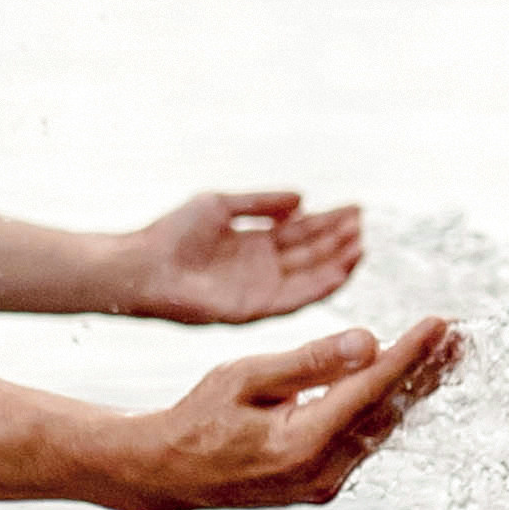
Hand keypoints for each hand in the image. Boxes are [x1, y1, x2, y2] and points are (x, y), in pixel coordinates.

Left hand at [125, 191, 364, 324]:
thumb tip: (302, 199)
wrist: (143, 266)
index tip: (357, 211)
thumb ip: (261, 203)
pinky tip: (340, 273)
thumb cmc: (173, 233)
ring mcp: (259, 290)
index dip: (329, 222)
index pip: (301, 232)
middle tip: (365, 228)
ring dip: (336, 264)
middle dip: (338, 241)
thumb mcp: (221, 205)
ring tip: (361, 249)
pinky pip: (293, 299)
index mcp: (255, 244)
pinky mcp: (253, 310)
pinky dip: (319, 287)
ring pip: (308, 278)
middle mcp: (262, 269)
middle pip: (310, 254)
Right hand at [127, 318, 462, 509]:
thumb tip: (370, 341)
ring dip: (416, 388)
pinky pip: (367, 439)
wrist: (171, 470)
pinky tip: (411, 381)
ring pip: (383, 427)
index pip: (371, 391)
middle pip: (389, 412)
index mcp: (301, 444)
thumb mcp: (244, 376)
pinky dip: (389, 407)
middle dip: (427, 370)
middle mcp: (323, 473)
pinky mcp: (325, 483)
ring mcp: (326, 483)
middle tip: (463, 333)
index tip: (442, 323)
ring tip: (449, 351)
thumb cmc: (199, 416)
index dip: (410, 354)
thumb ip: (309, 362)